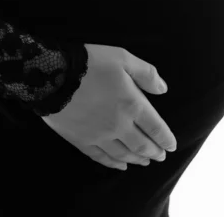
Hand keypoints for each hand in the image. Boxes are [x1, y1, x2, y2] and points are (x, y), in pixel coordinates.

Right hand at [41, 44, 176, 170]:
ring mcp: (100, 136)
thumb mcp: (122, 58)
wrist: (52, 75)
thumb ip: (146, 73)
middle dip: (154, 152)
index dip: (165, 138)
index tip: (171, 145)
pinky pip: (101, 158)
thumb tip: (163, 89)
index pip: (155, 127)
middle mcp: (119, 125)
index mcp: (132, 104)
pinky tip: (120, 166)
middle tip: (161, 156)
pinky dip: (113, 164)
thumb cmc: (90, 63)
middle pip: (141, 145)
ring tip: (145, 162)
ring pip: (124, 154)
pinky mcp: (81, 140)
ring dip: (137, 160)